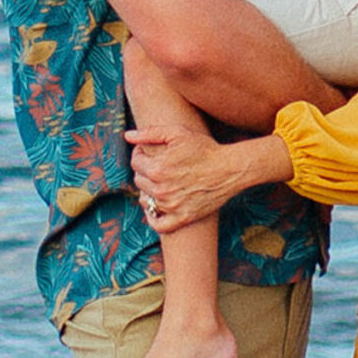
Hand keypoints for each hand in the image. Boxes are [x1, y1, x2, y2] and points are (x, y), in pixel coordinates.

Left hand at [129, 126, 260, 230]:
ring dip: (148, 190)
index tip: (148, 151)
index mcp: (157, 169)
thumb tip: (127, 136)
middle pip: (139, 181)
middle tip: (157, 164)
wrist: (229, 169)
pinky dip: (153, 218)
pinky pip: (158, 224)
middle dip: (144, 170)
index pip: (135, 163)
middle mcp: (161, 190)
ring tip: (160, 181)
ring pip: (146, 200)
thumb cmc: (204, 148)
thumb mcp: (178, 133)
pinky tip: (155, 208)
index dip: (140, 154)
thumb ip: (150, 133)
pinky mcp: (182, 218)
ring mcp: (171, 206)